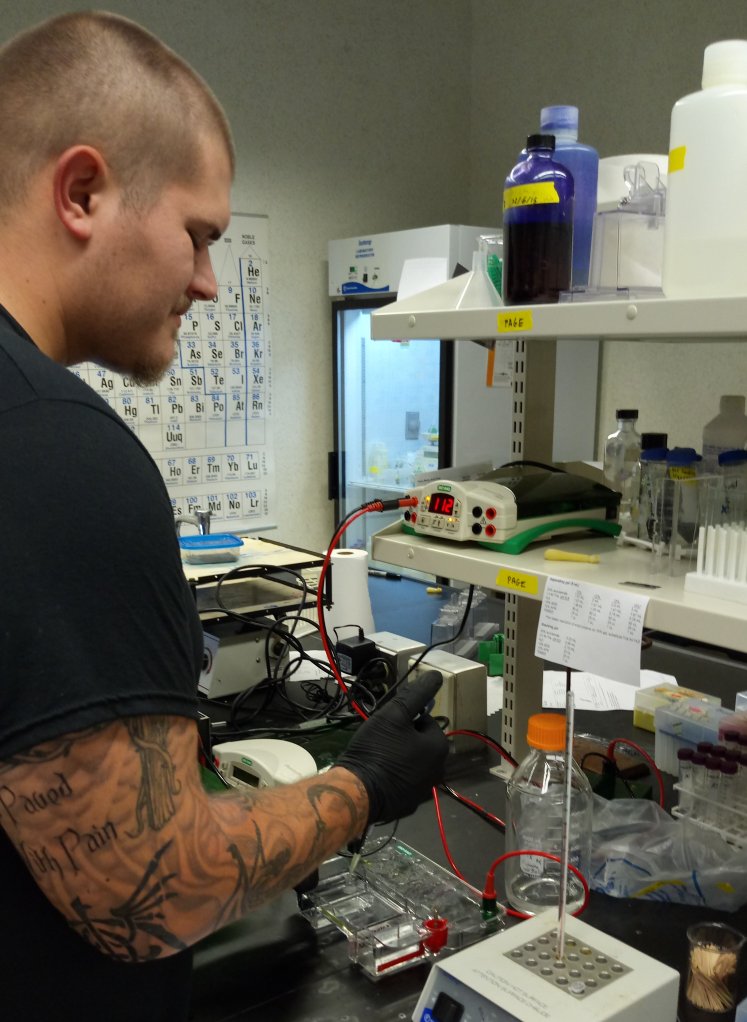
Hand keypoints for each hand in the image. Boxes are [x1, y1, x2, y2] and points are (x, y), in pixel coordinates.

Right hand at [337, 670, 447, 825]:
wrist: (357, 792)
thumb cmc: (377, 748)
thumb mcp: (394, 714)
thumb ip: (416, 694)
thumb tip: (436, 676)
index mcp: (439, 747)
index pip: (426, 721)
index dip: (406, 718)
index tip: (388, 722)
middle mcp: (438, 770)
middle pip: (421, 743)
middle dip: (404, 738)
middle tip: (381, 738)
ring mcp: (424, 791)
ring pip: (413, 762)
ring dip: (401, 756)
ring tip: (377, 755)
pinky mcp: (409, 804)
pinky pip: (405, 782)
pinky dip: (395, 776)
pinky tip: (378, 774)